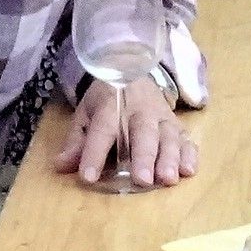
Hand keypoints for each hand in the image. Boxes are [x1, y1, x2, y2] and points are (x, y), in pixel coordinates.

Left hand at [62, 72, 199, 191]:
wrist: (134, 70)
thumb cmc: (107, 100)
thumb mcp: (86, 114)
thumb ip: (76, 141)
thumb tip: (61, 165)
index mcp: (112, 105)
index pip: (102, 129)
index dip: (94, 153)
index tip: (88, 177)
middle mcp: (140, 110)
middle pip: (143, 133)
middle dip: (143, 157)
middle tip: (142, 180)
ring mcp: (162, 117)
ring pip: (169, 137)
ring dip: (170, 159)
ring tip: (167, 180)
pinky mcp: (178, 125)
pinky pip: (186, 139)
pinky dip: (190, 155)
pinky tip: (188, 172)